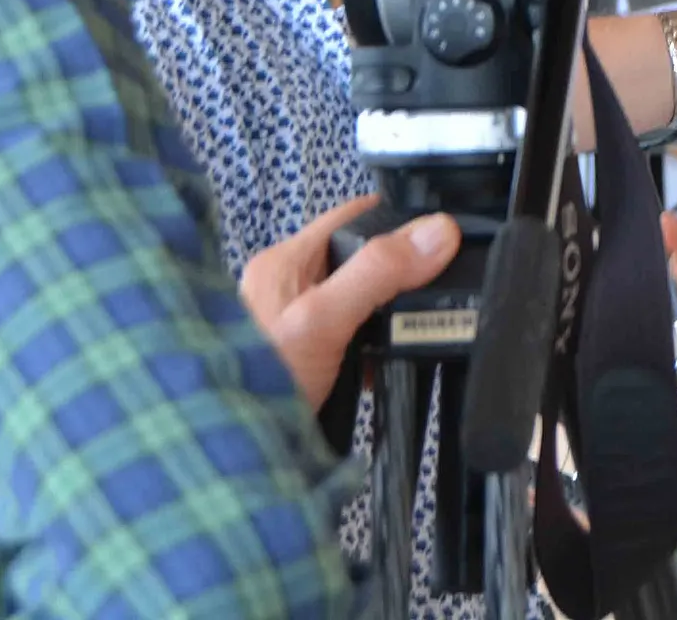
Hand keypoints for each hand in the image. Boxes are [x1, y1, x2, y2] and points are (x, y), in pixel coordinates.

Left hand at [239, 195, 460, 406]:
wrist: (232, 458)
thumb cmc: (261, 382)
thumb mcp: (323, 320)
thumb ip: (378, 274)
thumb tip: (438, 233)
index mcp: (284, 261)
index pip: (351, 217)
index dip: (397, 220)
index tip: (444, 236)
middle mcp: (286, 287)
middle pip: (359, 261)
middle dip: (397, 276)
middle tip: (438, 293)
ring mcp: (294, 326)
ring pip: (357, 303)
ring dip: (386, 319)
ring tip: (418, 332)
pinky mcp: (304, 362)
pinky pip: (348, 341)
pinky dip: (371, 353)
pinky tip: (385, 369)